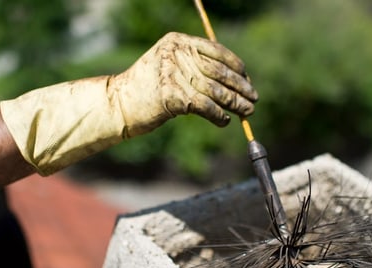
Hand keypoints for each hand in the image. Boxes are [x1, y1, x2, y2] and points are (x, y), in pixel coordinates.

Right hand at [109, 32, 257, 136]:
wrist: (118, 105)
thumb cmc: (146, 90)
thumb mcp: (168, 68)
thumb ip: (194, 67)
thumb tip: (232, 81)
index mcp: (177, 41)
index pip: (215, 50)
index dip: (235, 66)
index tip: (247, 78)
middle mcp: (176, 53)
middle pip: (219, 71)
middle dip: (240, 86)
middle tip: (254, 98)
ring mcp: (174, 74)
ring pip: (216, 90)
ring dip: (236, 103)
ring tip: (247, 111)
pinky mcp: (173, 96)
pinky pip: (206, 106)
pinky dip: (219, 115)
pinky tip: (224, 121)